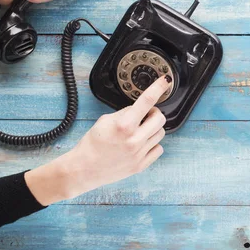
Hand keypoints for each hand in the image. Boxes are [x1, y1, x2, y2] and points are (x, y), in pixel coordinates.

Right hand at [24, 76, 171, 205]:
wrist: (84, 169)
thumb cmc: (92, 144)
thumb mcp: (105, 120)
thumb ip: (125, 113)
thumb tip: (139, 109)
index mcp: (124, 125)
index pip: (147, 101)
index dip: (158, 88)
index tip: (166, 80)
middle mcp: (134, 139)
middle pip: (160, 118)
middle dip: (154, 113)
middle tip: (145, 115)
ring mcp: (139, 154)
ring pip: (160, 133)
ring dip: (153, 128)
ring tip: (140, 131)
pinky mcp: (141, 165)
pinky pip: (158, 148)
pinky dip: (152, 144)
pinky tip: (141, 144)